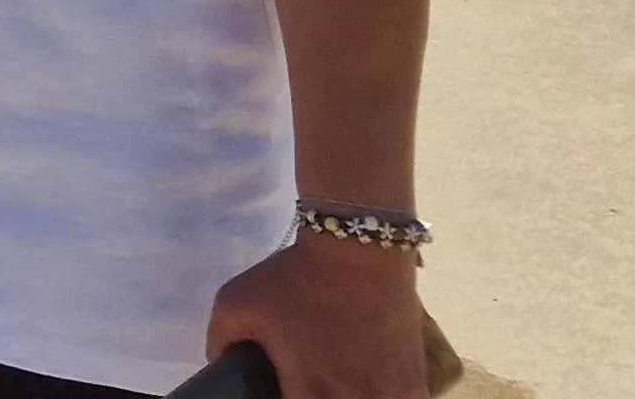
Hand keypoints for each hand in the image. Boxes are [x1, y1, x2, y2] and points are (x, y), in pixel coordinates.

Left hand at [206, 231, 428, 398]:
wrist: (358, 250)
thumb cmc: (296, 278)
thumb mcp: (235, 303)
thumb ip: (220, 341)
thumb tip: (219, 362)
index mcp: (308, 393)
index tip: (283, 387)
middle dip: (317, 397)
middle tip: (311, 381)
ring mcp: (389, 396)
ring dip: (354, 398)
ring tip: (342, 383)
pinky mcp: (415, 384)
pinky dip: (387, 398)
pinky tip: (374, 388)